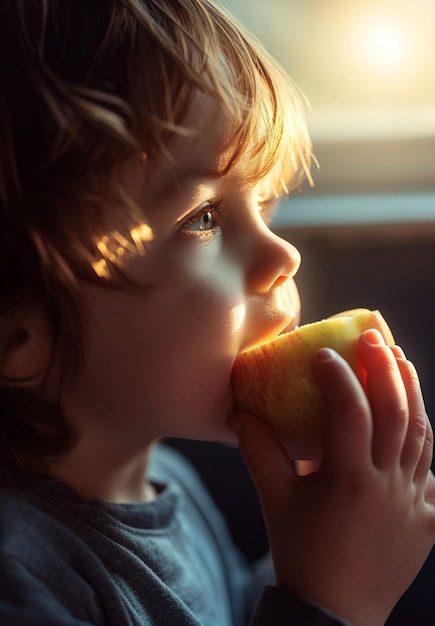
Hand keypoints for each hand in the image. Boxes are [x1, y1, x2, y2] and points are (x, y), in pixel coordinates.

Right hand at [231, 329, 434, 625]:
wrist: (335, 613)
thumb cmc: (299, 551)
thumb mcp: (274, 499)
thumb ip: (258, 451)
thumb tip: (239, 412)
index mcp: (348, 482)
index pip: (350, 412)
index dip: (338, 376)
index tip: (323, 354)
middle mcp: (388, 488)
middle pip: (397, 413)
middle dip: (385, 368)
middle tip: (374, 336)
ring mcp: (414, 503)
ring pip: (423, 435)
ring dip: (412, 393)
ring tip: (401, 361)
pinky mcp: (428, 519)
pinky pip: (431, 468)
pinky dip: (422, 436)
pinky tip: (413, 417)